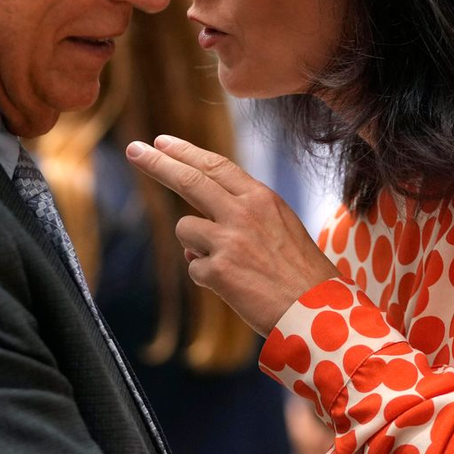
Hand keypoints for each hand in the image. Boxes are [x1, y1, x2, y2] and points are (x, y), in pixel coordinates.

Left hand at [125, 136, 340, 335]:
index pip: (216, 165)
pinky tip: (236, 288)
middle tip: (134, 150)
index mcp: (262, 198)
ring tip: (232, 267)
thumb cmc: (303, 274)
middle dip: (157, 163)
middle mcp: (244, 211)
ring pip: (185, 228)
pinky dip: (208, 279)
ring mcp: (230, 239)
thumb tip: (197, 232)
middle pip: (189, 179)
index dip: (185, 152)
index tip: (162, 141)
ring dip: (196, 247)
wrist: (319, 311)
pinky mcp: (219, 269)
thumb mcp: (281, 229)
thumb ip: (243, 219)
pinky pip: (194, 269)